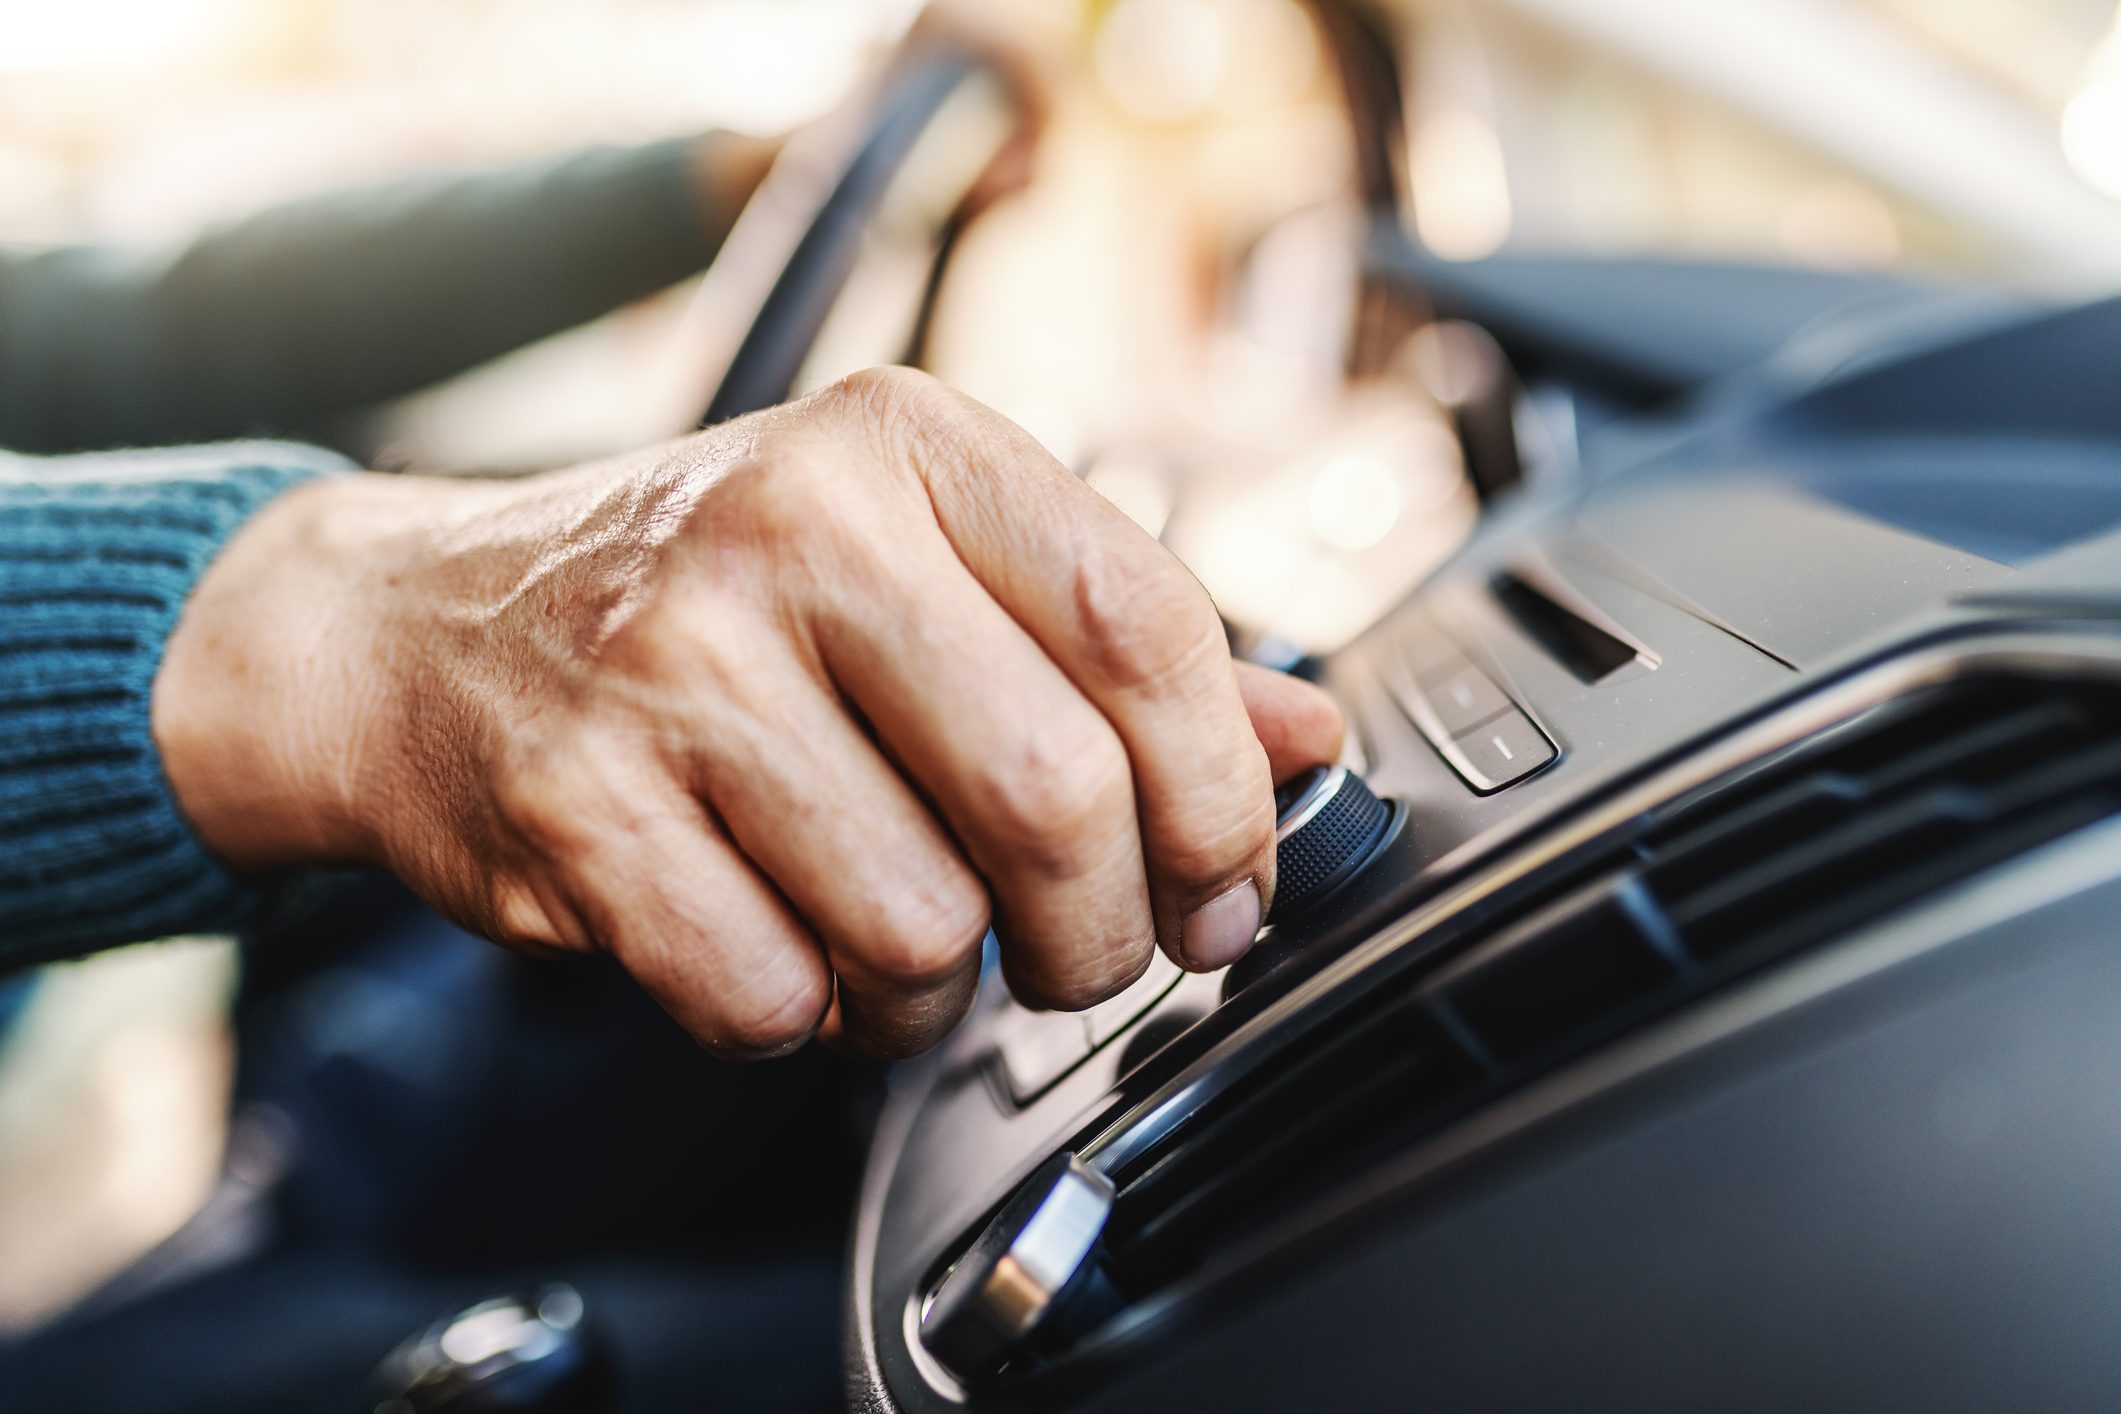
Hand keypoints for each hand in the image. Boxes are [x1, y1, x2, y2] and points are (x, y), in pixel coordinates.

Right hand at [154, 369, 1342, 1057]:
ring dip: (940, 990)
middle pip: (1055, 793)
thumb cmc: (708, 599)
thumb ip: (1107, 643)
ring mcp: (672, 666)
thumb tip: (1306, 742)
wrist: (417, 630)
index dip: (1222, 788)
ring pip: (922, 923)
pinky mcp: (577, 806)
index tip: (1230, 880)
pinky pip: (776, 996)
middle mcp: (792, 528)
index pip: (1145, 620)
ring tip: (901, 942)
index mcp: (905, 448)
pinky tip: (784, 951)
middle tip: (1083, 952)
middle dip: (1103, 929)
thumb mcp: (912, 562)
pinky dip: (808, 1019)